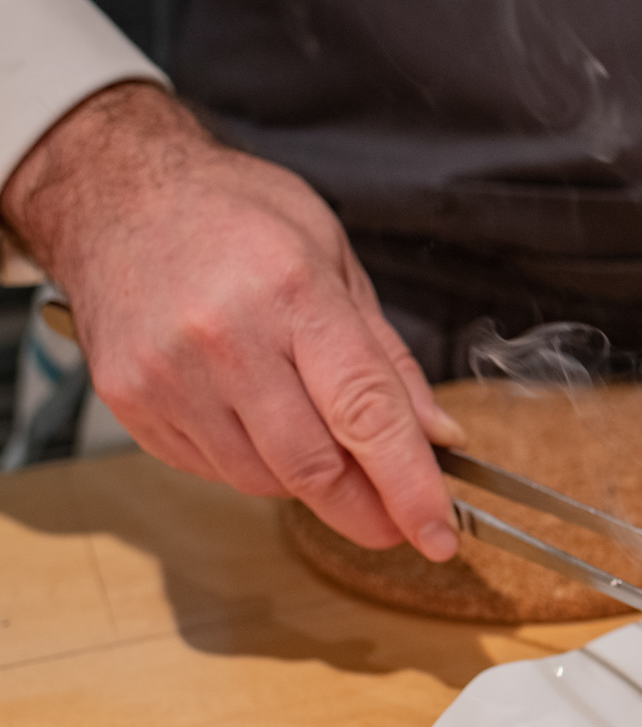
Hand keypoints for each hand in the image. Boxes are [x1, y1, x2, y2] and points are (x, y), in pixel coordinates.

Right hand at [0, 82, 466, 557]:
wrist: (117, 194)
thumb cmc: (235, 216)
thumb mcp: (335, 258)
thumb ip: (388, 357)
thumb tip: (436, 435)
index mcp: (292, 293)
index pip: (366, 413)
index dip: (409, 485)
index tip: (439, 533)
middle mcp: (224, 339)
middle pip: (314, 466)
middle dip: (368, 510)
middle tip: (401, 522)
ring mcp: (169, 376)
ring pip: (264, 479)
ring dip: (311, 485)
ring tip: (325, 448)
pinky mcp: (131, 402)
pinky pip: (213, 469)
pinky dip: (256, 468)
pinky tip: (264, 428)